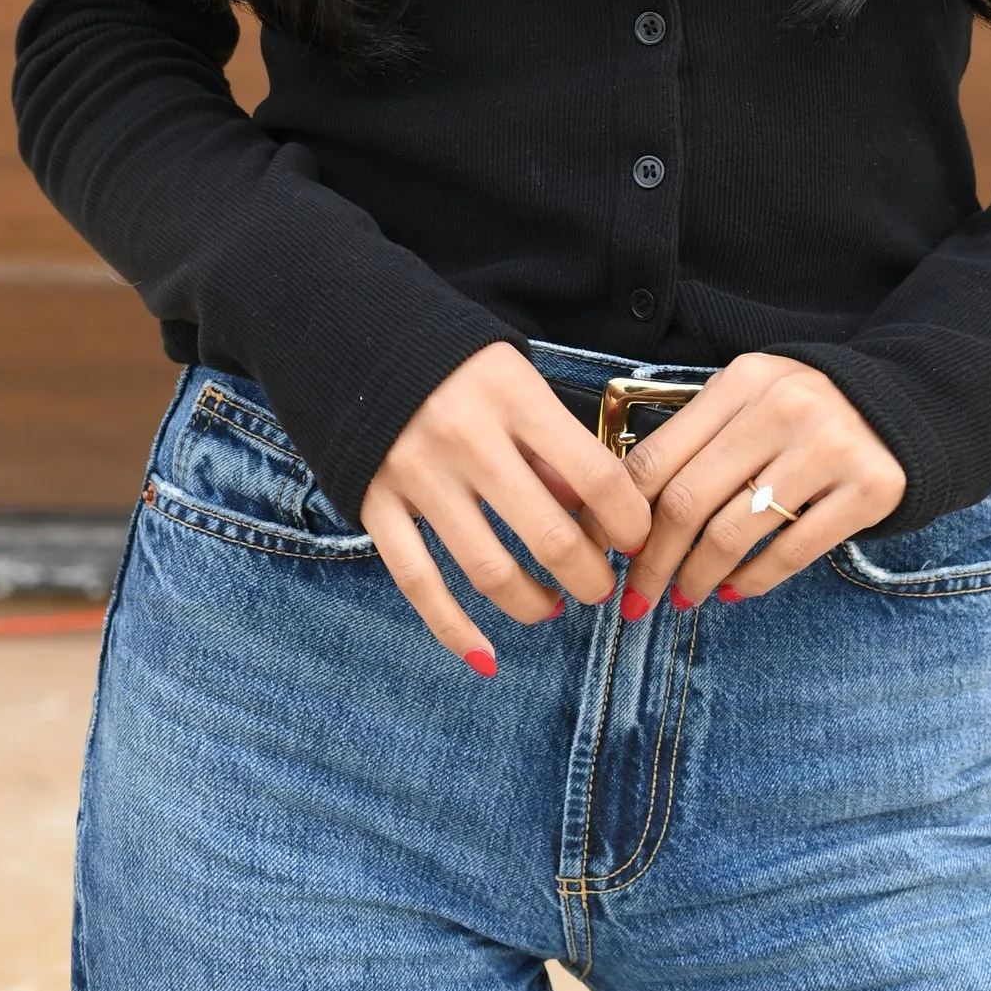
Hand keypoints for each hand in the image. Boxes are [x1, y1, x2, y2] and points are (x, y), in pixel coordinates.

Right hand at [362, 342, 652, 674]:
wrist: (354, 334)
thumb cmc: (456, 363)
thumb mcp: (515, 376)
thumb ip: (553, 440)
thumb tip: (597, 512)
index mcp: (512, 396)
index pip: (595, 477)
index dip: (629, 523)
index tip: (637, 540)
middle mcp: (467, 436)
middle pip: (549, 536)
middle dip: (590, 578)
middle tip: (601, 587)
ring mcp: (417, 473)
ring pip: (489, 570)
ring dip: (533, 604)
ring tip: (552, 606)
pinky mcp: (376, 503)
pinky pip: (419, 583)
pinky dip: (454, 630)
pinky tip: (486, 656)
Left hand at [620, 354, 904, 612]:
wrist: (902, 405)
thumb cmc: (804, 412)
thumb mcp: (750, 400)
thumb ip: (699, 439)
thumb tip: (627, 513)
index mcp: (742, 381)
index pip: (659, 456)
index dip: (622, 514)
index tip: (606, 551)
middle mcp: (782, 407)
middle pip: (688, 501)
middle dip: (653, 561)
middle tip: (637, 595)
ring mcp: (828, 448)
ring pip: (733, 533)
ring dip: (697, 579)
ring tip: (683, 598)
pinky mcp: (868, 489)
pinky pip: (790, 552)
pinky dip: (752, 581)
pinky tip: (733, 591)